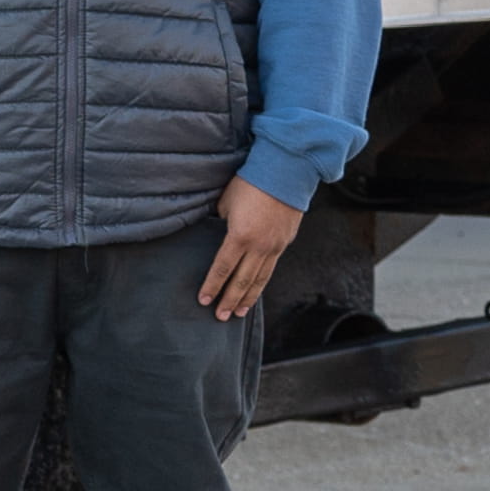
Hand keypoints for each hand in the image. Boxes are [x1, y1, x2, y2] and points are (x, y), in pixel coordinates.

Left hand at [195, 177, 301, 320]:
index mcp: (240, 237)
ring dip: (248, 297)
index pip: (222, 268)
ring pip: (260, 279)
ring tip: (239, 312)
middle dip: (230, 300)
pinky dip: (261, 282)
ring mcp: (275, 246)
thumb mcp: (225, 202)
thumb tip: (217, 233)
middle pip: (242, 280)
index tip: (204, 300)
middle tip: (220, 316)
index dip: (212, 286)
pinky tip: (255, 290)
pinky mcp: (285, 242)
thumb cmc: (251, 183)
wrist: (286, 174)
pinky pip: (271, 268)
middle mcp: (260, 247)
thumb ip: (221, 222)